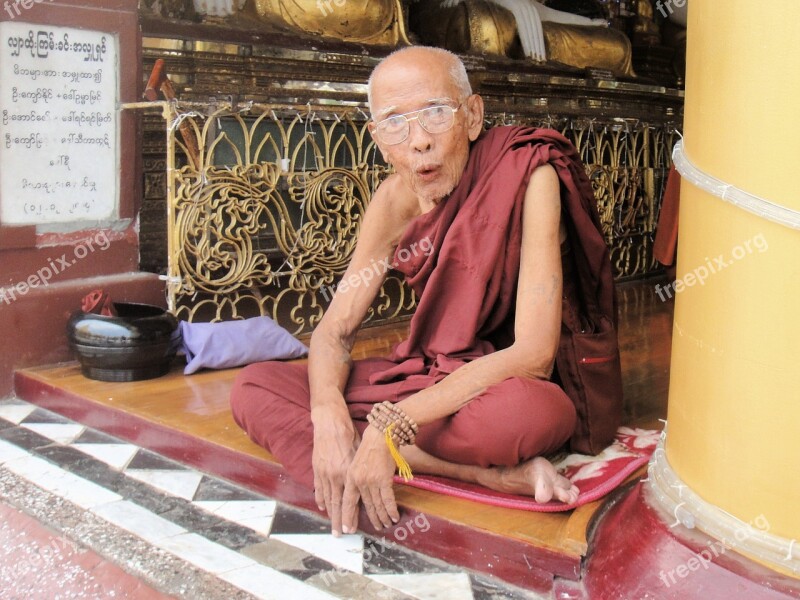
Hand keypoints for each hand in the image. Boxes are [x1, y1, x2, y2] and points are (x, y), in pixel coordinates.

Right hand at [311, 402, 359, 535]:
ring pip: (327, 498)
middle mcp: (335, 476)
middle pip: (337, 504)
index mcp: (348, 473)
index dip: (350, 516)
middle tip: (339, 535)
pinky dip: (320, 498)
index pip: (350, 501)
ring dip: (330, 514)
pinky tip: (322, 507)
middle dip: (339, 521)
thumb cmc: (349, 436)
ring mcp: (324, 473)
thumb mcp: (359, 453)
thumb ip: (360, 470)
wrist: (330, 423)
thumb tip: (366, 485)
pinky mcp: (317, 468)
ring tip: (332, 526)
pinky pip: (318, 487)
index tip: (352, 529)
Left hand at [342, 425, 399, 532]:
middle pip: (365, 506)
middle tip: (375, 528)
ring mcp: (371, 481)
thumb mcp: (356, 463)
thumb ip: (357, 478)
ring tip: (386, 524)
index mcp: (350, 477)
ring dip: (383, 517)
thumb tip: (361, 493)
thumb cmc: (370, 447)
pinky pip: (388, 500)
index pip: (347, 502)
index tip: (347, 529)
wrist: (381, 435)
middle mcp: (358, 481)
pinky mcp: (383, 479)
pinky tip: (394, 516)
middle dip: (371, 519)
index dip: (347, 517)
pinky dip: (391, 510)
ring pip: (377, 505)